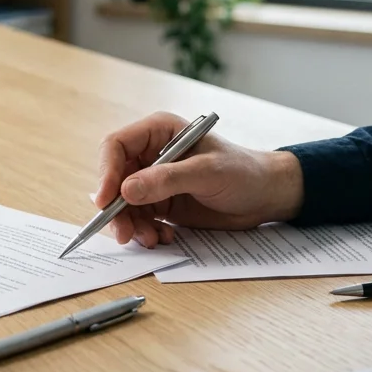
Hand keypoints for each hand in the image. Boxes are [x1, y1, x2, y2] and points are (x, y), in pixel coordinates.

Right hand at [94, 111, 304, 247]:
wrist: (265, 195)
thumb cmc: (243, 172)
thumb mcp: (207, 173)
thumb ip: (167, 180)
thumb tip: (126, 190)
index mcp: (158, 132)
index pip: (116, 147)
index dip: (106, 173)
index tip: (105, 200)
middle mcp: (151, 154)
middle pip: (114, 179)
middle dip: (116, 208)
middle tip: (124, 232)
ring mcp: (154, 180)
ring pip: (123, 203)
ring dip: (131, 224)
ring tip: (151, 239)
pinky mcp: (161, 202)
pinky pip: (139, 218)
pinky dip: (145, 231)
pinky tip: (163, 237)